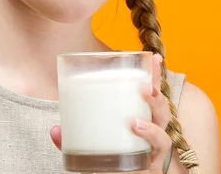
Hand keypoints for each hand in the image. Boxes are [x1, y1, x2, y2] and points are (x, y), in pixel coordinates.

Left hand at [50, 54, 172, 172]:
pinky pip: (153, 165)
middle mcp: (151, 139)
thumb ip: (73, 137)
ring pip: (164, 140)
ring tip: (134, 123)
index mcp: (140, 122)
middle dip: (158, 99)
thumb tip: (55, 130)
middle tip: (145, 87)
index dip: (156, 77)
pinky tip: (137, 136)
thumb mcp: (88, 145)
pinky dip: (145, 150)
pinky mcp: (149, 173)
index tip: (154, 57)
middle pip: (164, 115)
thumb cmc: (103, 164)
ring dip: (151, 129)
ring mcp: (152, 158)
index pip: (151, 97)